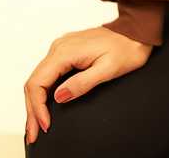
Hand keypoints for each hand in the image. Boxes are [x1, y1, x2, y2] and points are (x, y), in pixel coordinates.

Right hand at [23, 26, 152, 144]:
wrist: (136, 33)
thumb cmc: (126, 49)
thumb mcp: (108, 69)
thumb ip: (82, 83)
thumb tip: (58, 96)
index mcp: (65, 51)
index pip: (38, 83)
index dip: (37, 108)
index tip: (45, 125)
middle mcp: (59, 47)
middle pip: (34, 82)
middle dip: (32, 110)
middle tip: (34, 134)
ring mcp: (62, 47)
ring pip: (39, 78)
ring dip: (35, 102)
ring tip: (36, 125)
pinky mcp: (66, 51)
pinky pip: (48, 73)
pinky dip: (43, 92)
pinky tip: (44, 106)